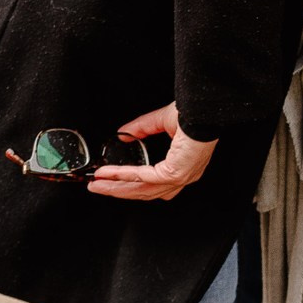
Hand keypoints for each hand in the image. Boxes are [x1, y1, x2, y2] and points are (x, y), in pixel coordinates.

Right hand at [86, 103, 215, 200]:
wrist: (205, 109)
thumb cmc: (194, 115)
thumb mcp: (162, 122)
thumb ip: (141, 128)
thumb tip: (123, 133)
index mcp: (183, 167)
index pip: (154, 185)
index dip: (130, 185)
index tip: (111, 182)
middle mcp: (182, 176)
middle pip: (144, 193)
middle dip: (117, 191)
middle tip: (97, 186)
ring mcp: (179, 177)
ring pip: (141, 190)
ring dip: (116, 187)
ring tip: (97, 183)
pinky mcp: (174, 173)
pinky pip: (143, 177)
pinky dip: (123, 175)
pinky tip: (110, 173)